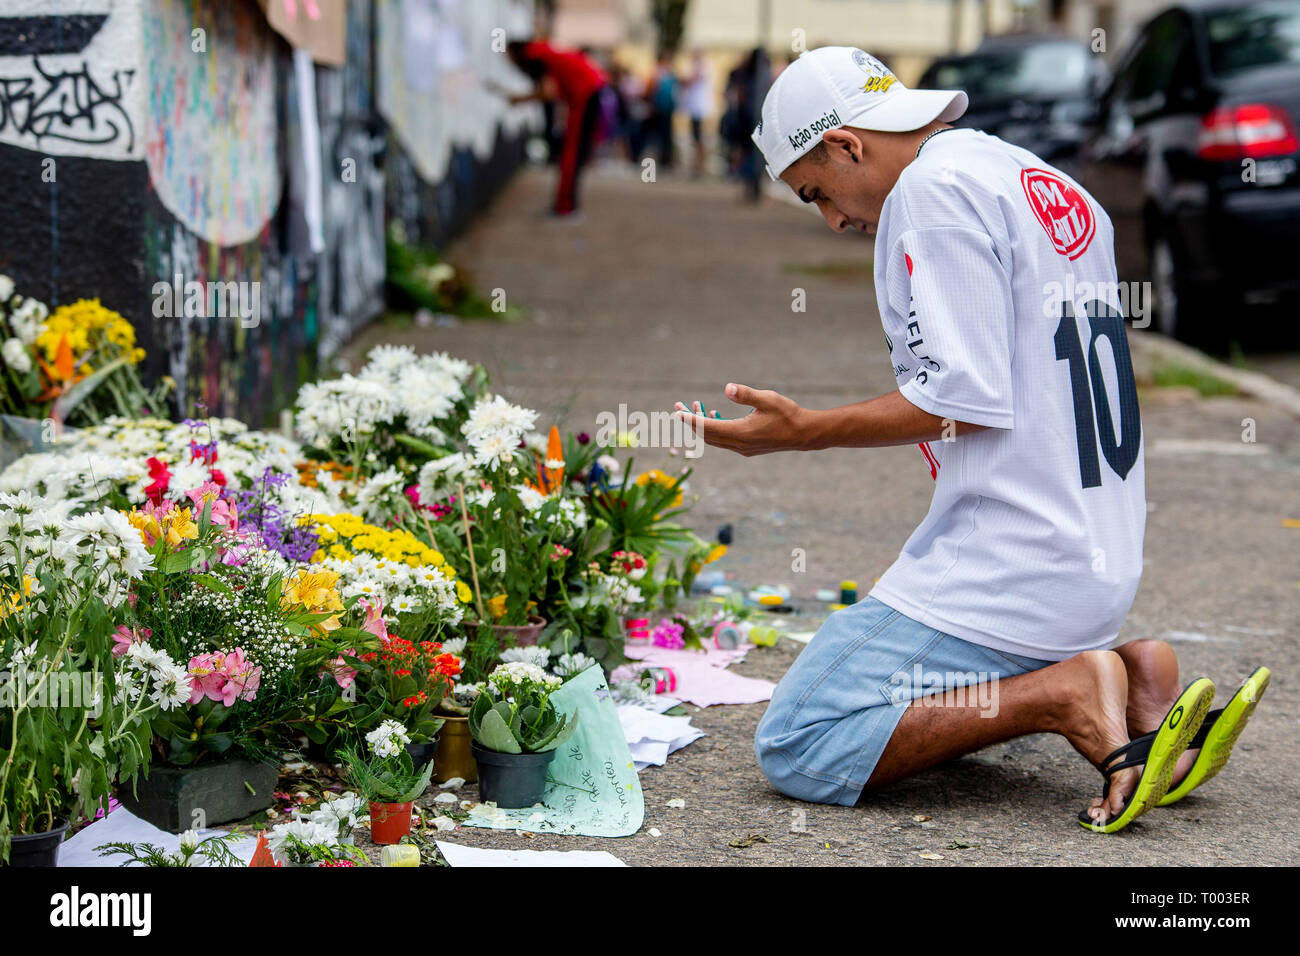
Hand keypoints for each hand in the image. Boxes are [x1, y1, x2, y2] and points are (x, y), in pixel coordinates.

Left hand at [673, 383, 807, 456]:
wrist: (804, 434)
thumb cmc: (788, 414)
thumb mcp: (767, 399)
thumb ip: (746, 394)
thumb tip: (727, 388)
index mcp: (740, 433)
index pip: (708, 428)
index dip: (691, 420)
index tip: (676, 413)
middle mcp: (738, 444)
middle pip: (707, 435)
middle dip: (691, 421)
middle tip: (678, 406)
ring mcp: (742, 448)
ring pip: (714, 438)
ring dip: (702, 424)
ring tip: (694, 406)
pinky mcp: (747, 448)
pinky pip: (723, 440)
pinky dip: (714, 429)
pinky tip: (714, 415)